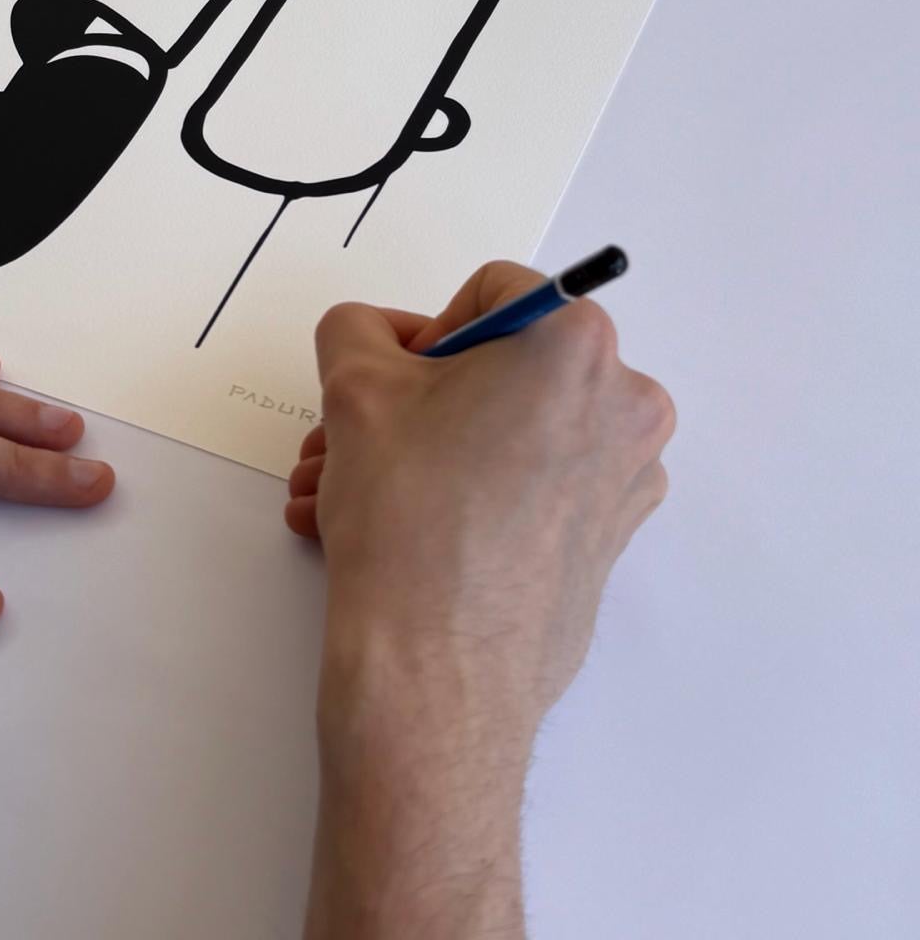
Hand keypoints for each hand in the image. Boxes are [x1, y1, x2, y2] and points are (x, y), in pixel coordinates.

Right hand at [294, 262, 672, 936]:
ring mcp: (624, 479)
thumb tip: (379, 337)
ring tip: (343, 494)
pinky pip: (532, 489)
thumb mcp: (354, 387)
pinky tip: (392, 531)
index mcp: (578, 344)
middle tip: (346, 438)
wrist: (436, 674)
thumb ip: (359, 329)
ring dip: (423, 451)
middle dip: (415, 400)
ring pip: (510, 432)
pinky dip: (467, 495)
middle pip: (504, 367)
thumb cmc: (407, 515)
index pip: (494, 294)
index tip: (391, 383)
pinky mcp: (607, 542)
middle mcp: (624, 404)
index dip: (427, 330)